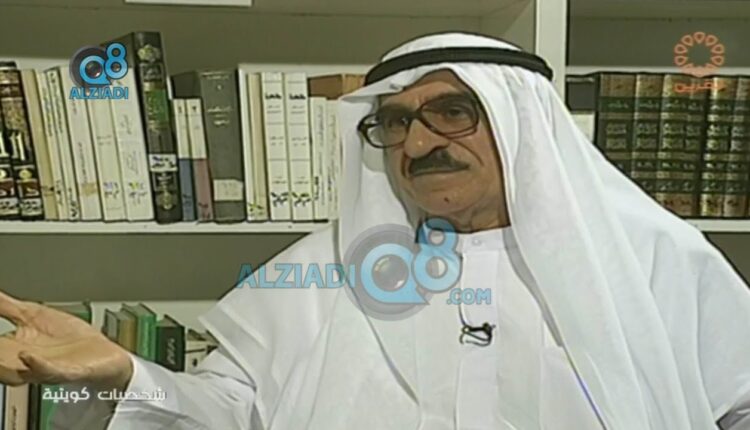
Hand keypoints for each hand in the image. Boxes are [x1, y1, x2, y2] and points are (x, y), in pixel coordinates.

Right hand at [0, 290, 132, 390]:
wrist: (105, 355)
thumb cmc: (70, 338)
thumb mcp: (34, 315)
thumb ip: (7, 306)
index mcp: (16, 348)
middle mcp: (26, 362)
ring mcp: (46, 368)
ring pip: (16, 372)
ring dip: (3, 364)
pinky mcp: (67, 372)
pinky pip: (48, 372)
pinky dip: (36, 365)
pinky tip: (26, 355)